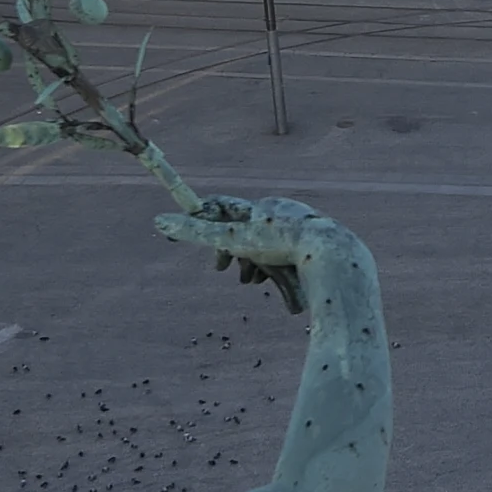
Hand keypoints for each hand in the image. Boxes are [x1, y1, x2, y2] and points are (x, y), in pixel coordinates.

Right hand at [156, 197, 353, 313]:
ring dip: (255, 264)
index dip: (209, 227)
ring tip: (253, 280)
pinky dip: (278, 272)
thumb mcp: (234, 239)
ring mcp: (303, 231)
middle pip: (248, 230)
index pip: (227, 208)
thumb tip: (158, 220)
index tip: (202, 250)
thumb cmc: (281, 244)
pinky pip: (290, 259)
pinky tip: (276, 285)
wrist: (333, 258)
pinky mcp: (317, 250)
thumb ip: (197, 232)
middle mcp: (284, 213)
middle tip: (224, 270)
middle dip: (234, 252)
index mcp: (264, 206)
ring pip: (269, 247)